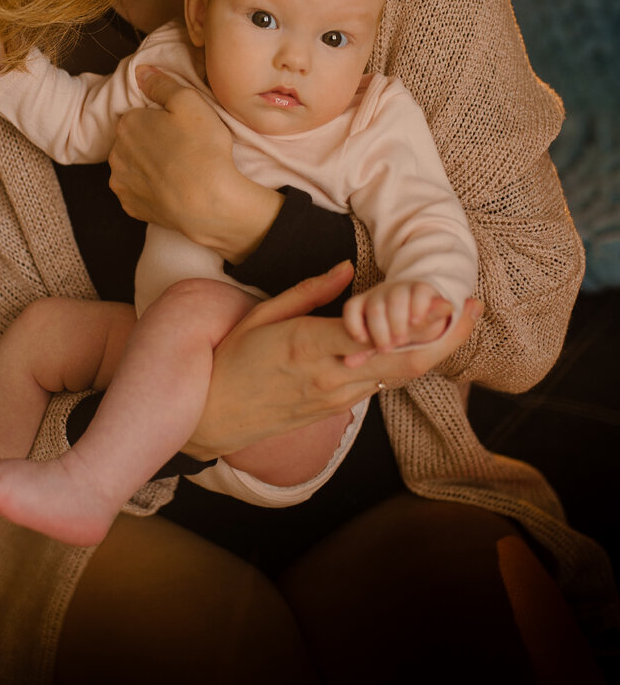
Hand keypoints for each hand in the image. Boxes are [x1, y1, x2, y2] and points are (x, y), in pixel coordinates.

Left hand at [107, 67, 282, 260]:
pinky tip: (171, 188)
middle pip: (133, 141)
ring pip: (133, 167)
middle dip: (151, 142)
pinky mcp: (130, 208)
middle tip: (183, 148)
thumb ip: (162, 83)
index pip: (139, 115)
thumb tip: (141, 72)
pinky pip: (138, 192)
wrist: (208, 203)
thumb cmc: (202, 149)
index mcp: (127, 124)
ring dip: (149, 167)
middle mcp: (115, 154)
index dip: (161, 120)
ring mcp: (122, 183)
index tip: (180, 129)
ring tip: (179, 170)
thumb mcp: (189, 101)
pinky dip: (151, 190)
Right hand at [183, 262, 482, 459]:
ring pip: (399, 376)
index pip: (375, 337)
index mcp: (308, 347)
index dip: (416, 322)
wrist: (213, 416)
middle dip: (445, 337)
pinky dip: (407, 362)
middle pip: (403, 362)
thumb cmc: (230, 358)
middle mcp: (331, 377)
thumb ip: (309, 292)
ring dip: (433, 350)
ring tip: (458, 320)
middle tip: (472, 308)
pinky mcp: (338, 408)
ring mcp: (338, 398)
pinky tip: (423, 342)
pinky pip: (381, 384)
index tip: (444, 300)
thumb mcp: (262, 314)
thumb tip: (344, 268)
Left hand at [343, 281, 451, 350]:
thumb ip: (367, 350)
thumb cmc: (397, 328)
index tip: (361, 340)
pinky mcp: (423, 289)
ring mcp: (402, 290)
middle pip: (375, 308)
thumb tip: (348, 363)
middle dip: (379, 330)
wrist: (424, 310)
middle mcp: (382, 295)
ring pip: (396, 300)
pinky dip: (417, 308)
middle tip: (386, 348)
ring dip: (397, 321)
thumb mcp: (381, 339)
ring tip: (401, 340)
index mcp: (366, 305)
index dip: (354, 324)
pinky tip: (416, 322)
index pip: (352, 308)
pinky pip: (419, 294)